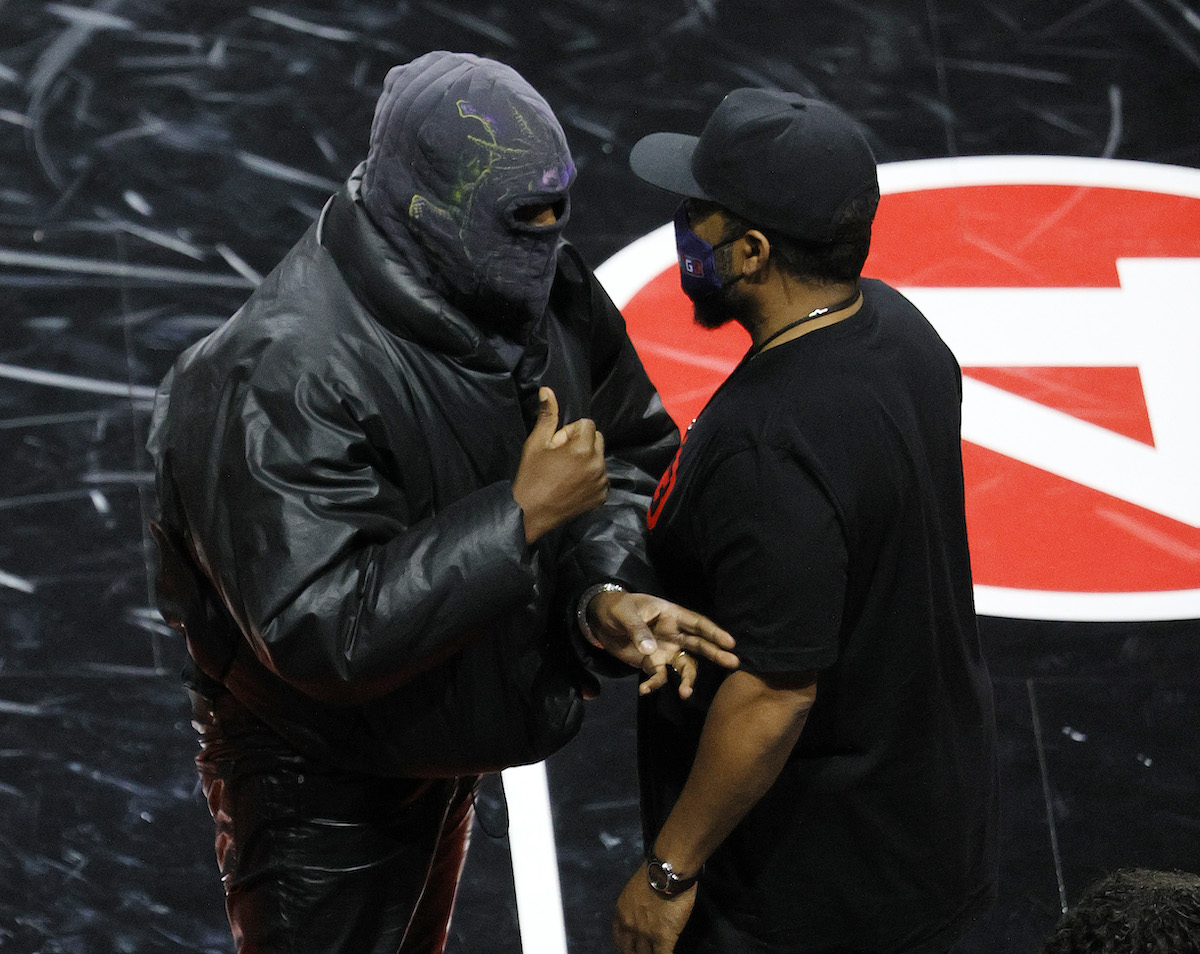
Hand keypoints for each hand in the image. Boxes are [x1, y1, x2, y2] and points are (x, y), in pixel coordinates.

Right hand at [512, 387, 608, 542]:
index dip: (569, 433)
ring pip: (599, 458)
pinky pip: (601, 477)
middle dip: (581, 443)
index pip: (586, 424)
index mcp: (583, 447)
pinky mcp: (602, 496)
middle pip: (597, 439)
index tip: (556, 447)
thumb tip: (547, 390)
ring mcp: (602, 482)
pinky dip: (590, 478)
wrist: (531, 513)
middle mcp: (598, 463)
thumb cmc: (531, 475)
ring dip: (587, 460)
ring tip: (566, 473)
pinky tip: (573, 485)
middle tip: (561, 459)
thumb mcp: (536, 443)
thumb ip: (547, 416)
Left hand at [587, 591, 737, 697]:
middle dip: (716, 654)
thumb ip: (638, 630)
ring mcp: (665, 650)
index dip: (714, 632)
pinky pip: (659, 676)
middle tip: (734, 663)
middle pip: (699, 645)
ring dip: (688, 680)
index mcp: (671, 615)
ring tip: (685, 694)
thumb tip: (650, 649)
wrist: (600, 620)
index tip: (730, 642)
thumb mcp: (625, 615)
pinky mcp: (652, 663)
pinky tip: (644, 690)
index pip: (697, 623)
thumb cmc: (617, 609)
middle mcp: (674, 634)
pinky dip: (654, 684)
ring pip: (685, 666)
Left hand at [612, 863, 695, 953]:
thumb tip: (642, 913)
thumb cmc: (652, 873)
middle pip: (629, 951)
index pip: (618, 939)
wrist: (667, 872)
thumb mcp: (633, 890)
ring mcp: (646, 934)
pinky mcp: (663, 938)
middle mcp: (629, 927)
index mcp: (621, 913)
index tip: (630, 948)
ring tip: (655, 952)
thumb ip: (634, 906)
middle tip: (642, 951)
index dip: (625, 946)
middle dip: (635, 953)